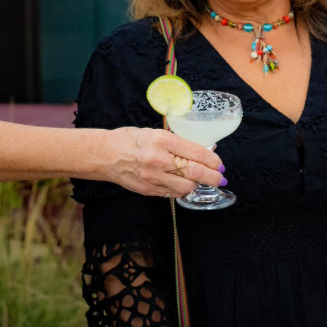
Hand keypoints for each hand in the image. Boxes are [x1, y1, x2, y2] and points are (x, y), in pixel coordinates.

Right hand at [99, 127, 223, 197]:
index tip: (219, 163)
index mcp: (161, 140)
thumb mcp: (156, 133)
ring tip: (203, 180)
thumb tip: (204, 150)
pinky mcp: (148, 190)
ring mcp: (152, 177)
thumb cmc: (131, 140)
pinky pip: (173, 193)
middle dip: (212, 176)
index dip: (211, 159)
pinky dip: (183, 190)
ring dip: (198, 184)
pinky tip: (186, 185)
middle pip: (193, 171)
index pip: (194, 151)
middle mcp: (158, 159)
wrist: (105, 155)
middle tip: (221, 177)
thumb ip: (178, 143)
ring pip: (186, 186)